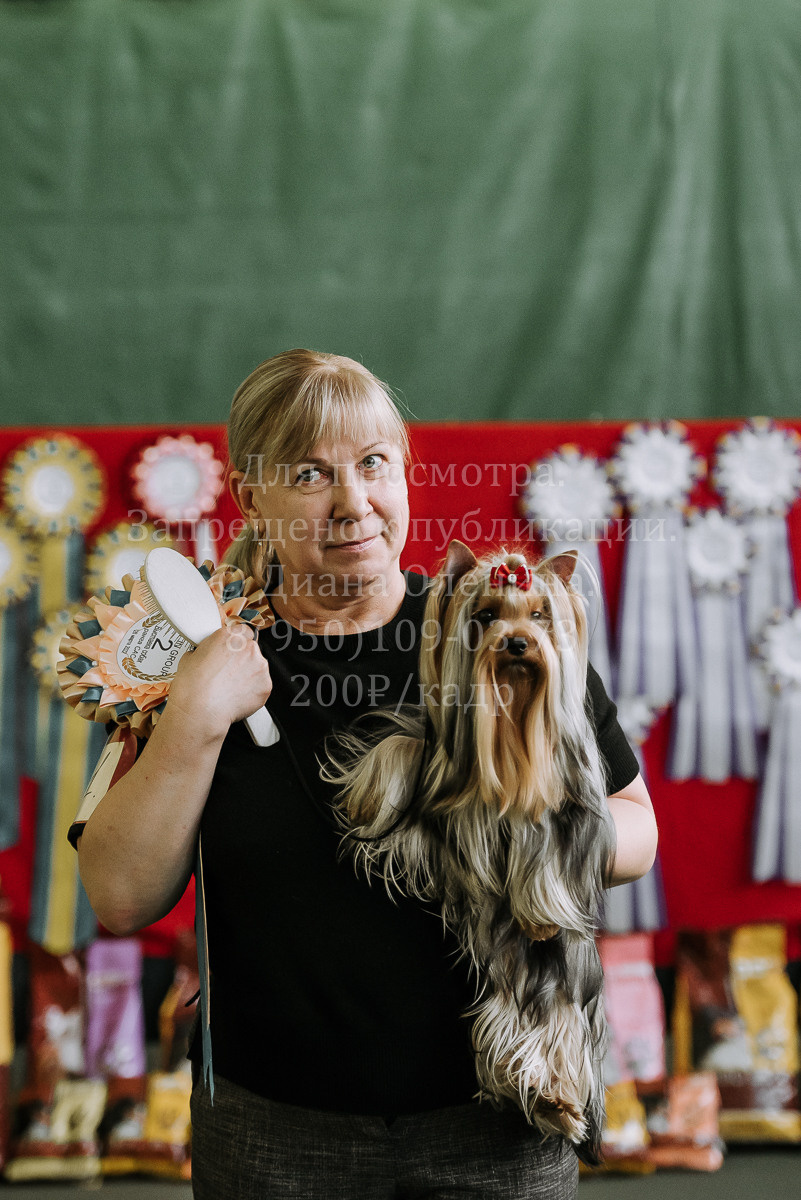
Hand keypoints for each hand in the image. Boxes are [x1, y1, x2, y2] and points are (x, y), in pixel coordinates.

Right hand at [166, 625, 272, 741]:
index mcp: (230, 636)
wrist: (199, 711)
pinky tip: (237, 696)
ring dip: (248, 675)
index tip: (233, 651)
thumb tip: (206, 654)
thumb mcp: (190, 657)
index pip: (242, 631)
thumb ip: (206, 650)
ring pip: (257, 667)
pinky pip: (261, 685)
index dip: (236, 644)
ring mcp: (260, 666)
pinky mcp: (266, 685)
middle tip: (227, 673)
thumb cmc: (192, 687)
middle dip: (242, 660)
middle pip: (251, 649)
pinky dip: (252, 691)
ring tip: (230, 687)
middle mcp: (248, 647)